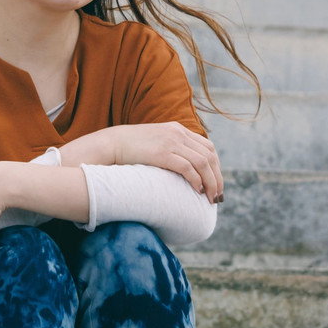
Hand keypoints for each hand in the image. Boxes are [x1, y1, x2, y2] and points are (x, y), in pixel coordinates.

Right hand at [62, 122, 222, 202]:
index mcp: (177, 129)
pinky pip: (188, 168)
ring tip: (209, 197)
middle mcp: (178, 133)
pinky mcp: (162, 153)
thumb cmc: (129, 148)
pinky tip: (196, 190)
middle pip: (209, 156)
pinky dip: (196, 180)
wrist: (110, 144)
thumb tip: (180, 168)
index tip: (215, 183)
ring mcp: (171, 142)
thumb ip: (169, 148)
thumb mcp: (154, 142)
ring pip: (202, 163)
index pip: (208, 147)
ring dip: (210, 182)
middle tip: (216, 196)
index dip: (216, 167)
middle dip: (217, 177)